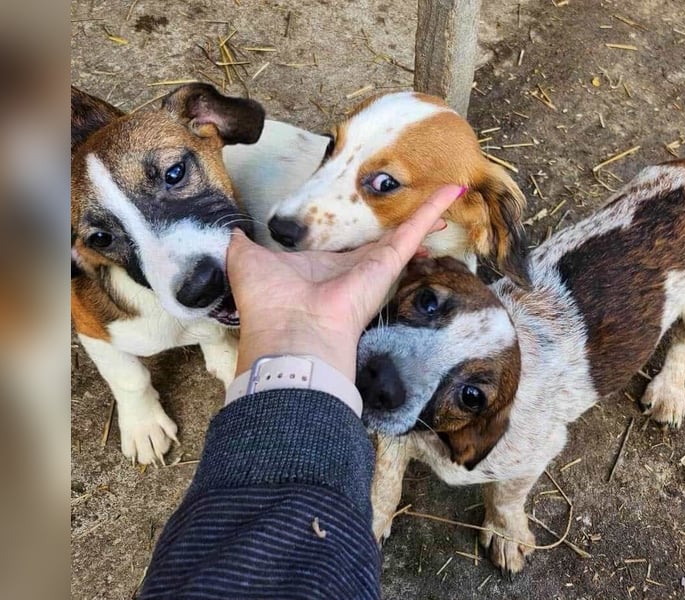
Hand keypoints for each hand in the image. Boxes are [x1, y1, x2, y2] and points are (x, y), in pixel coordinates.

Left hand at [226, 184, 464, 380]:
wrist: (288, 332)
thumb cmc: (267, 302)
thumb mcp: (245, 261)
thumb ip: (243, 243)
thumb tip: (233, 231)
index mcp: (321, 267)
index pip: (347, 245)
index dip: (362, 230)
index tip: (373, 215)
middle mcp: (352, 268)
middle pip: (384, 240)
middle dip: (403, 225)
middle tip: (424, 205)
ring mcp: (374, 266)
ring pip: (406, 234)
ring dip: (427, 214)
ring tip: (450, 194)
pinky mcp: (388, 263)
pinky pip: (414, 231)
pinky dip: (433, 209)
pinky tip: (451, 190)